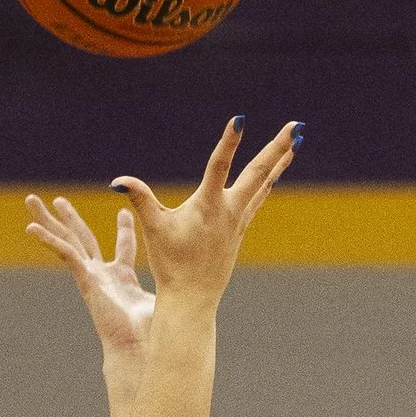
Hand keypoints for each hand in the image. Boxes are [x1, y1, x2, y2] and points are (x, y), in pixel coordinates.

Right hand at [26, 191, 157, 383]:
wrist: (138, 348)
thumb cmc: (152, 333)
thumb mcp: (165, 299)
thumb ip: (175, 287)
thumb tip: (199, 284)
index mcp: (123, 280)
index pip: (123, 249)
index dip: (124, 230)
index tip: (124, 211)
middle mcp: (102, 276)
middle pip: (84, 239)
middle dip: (71, 220)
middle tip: (58, 199)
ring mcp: (90, 277)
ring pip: (67, 241)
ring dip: (49, 222)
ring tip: (32, 201)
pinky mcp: (85, 280)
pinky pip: (65, 255)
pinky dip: (48, 240)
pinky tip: (31, 227)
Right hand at [109, 116, 299, 308]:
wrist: (193, 298)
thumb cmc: (171, 264)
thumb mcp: (153, 229)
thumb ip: (140, 200)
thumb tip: (117, 181)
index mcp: (208, 207)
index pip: (219, 166)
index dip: (228, 142)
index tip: (240, 118)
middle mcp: (230, 210)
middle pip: (259, 172)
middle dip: (278, 147)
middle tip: (297, 125)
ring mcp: (240, 220)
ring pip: (265, 183)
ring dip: (280, 161)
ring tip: (298, 140)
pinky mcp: (241, 228)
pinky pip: (259, 197)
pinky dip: (269, 181)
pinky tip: (276, 172)